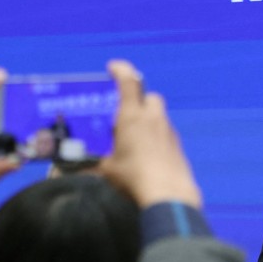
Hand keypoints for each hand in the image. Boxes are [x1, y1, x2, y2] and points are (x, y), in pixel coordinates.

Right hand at [98, 60, 200, 208]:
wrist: (168, 194)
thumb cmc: (133, 177)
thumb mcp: (107, 170)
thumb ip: (97, 162)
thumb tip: (84, 167)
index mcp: (131, 117)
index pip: (128, 82)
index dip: (121, 70)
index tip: (113, 67)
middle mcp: (153, 119)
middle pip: (150, 97)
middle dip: (139, 100)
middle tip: (127, 114)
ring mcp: (169, 132)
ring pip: (159, 116)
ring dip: (149, 120)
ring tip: (137, 139)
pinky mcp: (178, 147)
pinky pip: (166, 135)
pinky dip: (157, 138)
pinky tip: (150, 156)